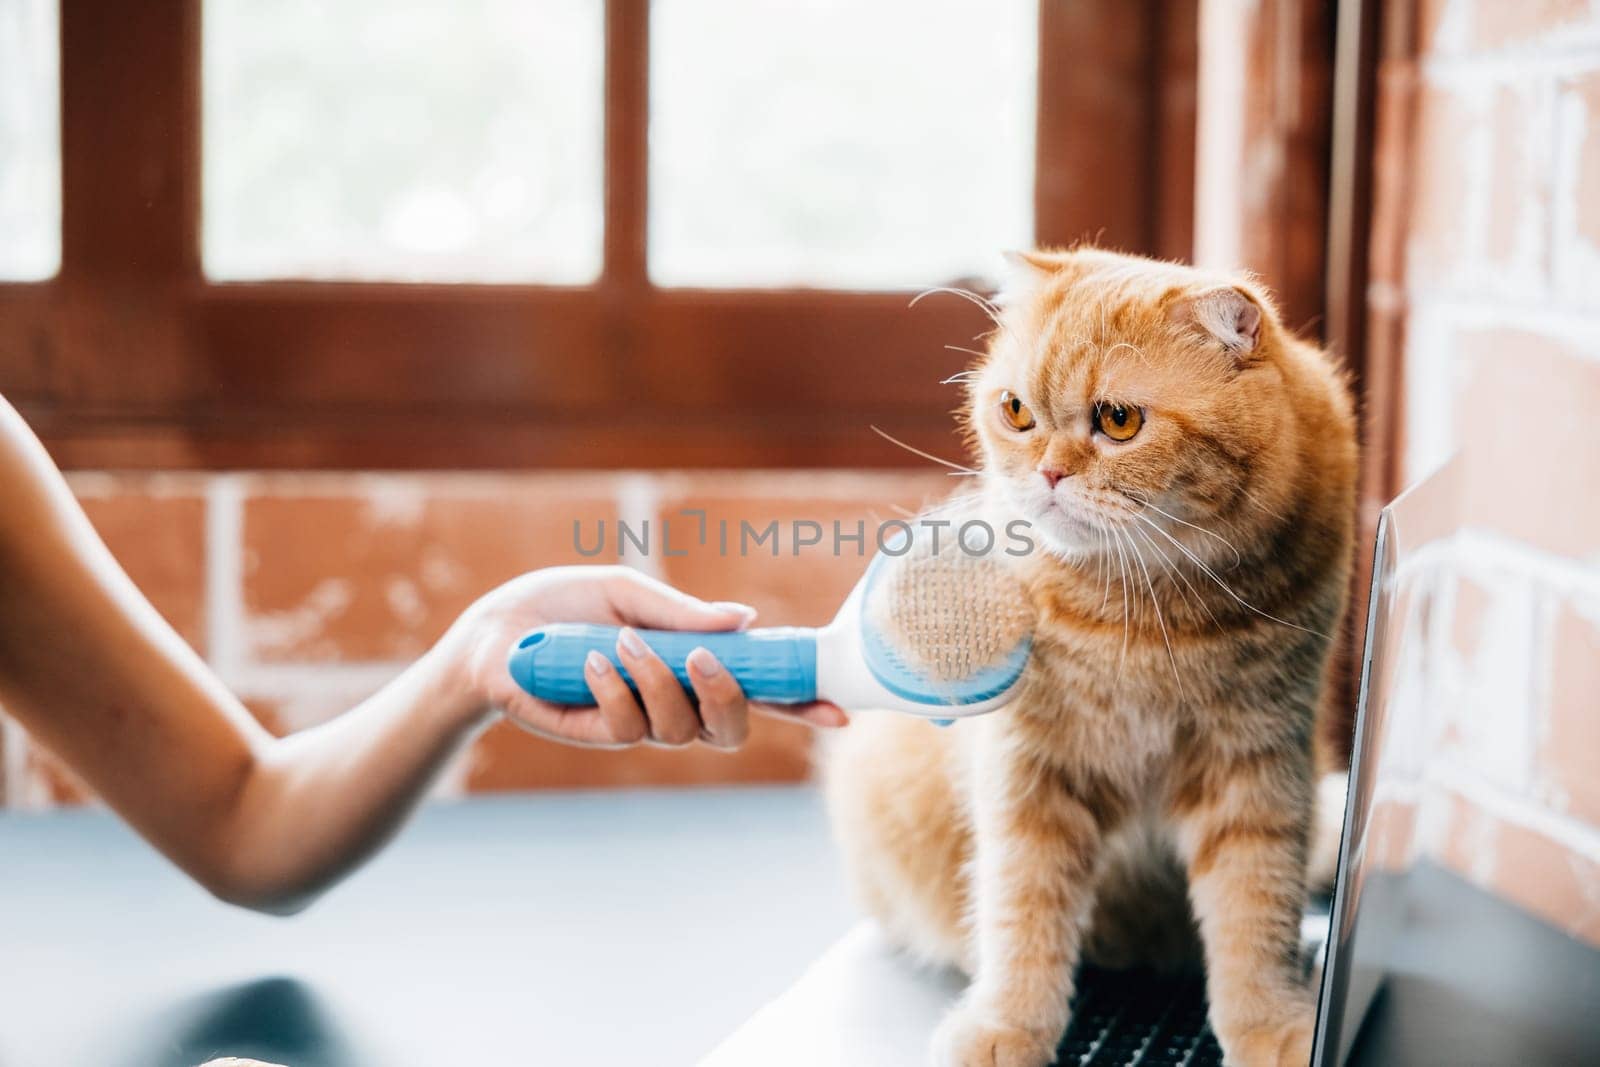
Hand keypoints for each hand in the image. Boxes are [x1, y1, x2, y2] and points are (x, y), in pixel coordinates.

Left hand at [440, 565, 846, 747]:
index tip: (840, 711)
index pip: (760, 690)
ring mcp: (640, 723)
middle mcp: (676, 702)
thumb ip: (683, 613)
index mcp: (695, 664)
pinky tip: (589, 660)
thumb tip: (746, 620)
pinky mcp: (599, 734)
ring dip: (657, 682)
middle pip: (732, 729)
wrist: (495, 631)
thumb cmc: (565, 606)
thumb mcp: (628, 593)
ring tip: (619, 642)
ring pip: (680, 729)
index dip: (801, 704)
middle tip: (704, 658)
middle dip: (729, 697)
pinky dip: (614, 689)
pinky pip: (627, 726)